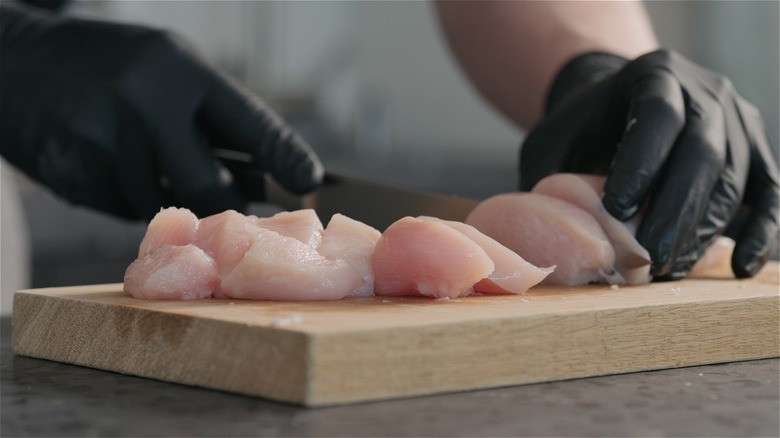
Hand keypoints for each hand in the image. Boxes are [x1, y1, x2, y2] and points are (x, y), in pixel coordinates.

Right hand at [0, 2, 322, 219]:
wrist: (18, 62)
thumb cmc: (113, 68)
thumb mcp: (169, 67)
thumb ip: (213, 117)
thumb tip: (266, 177)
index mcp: (181, 70)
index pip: (250, 123)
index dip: (285, 157)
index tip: (310, 182)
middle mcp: (145, 101)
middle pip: (208, 186)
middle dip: (225, 204)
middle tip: (233, 208)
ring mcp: (103, 137)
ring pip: (161, 206)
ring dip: (166, 199)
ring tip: (146, 160)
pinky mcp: (71, 169)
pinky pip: (120, 209)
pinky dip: (127, 197)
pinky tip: (112, 164)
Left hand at [519, 49, 778, 278]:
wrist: (613, 109)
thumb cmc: (578, 131)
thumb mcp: (552, 143)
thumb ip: (551, 180)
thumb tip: (547, 236)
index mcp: (653, 75)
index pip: (657, 115)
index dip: (640, 164)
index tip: (616, 210)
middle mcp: (705, 91)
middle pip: (702, 153)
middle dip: (673, 212)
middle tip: (646, 259)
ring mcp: (738, 121)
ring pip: (733, 179)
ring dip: (701, 230)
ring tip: (667, 268)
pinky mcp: (755, 153)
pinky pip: (767, 194)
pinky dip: (759, 232)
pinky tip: (738, 266)